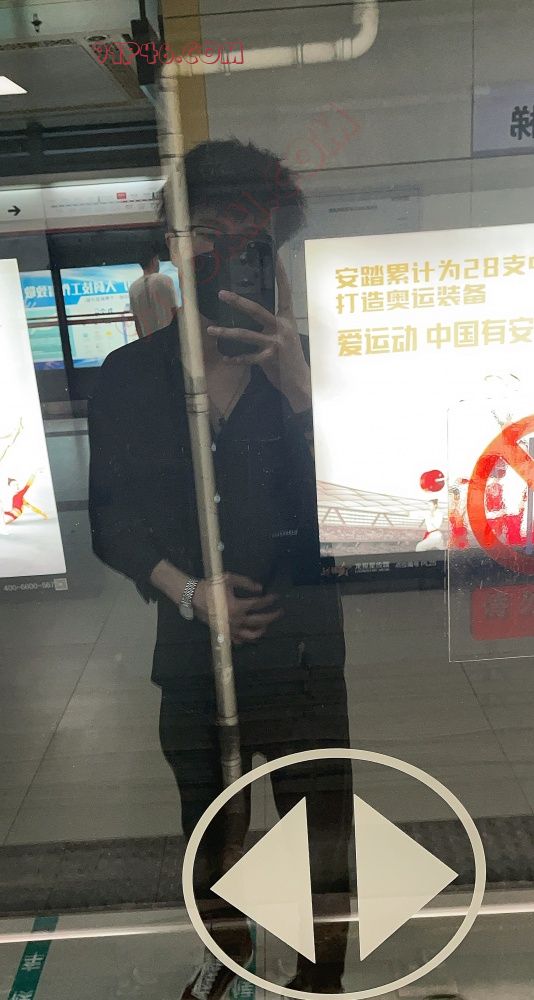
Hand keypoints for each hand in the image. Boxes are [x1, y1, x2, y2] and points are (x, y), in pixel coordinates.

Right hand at [192, 572, 283, 645]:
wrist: (193, 596)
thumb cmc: (211, 586)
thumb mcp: (229, 579)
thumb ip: (246, 583)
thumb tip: (260, 588)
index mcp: (238, 606)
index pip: (259, 604)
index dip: (269, 600)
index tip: (275, 597)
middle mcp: (236, 620)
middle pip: (260, 621)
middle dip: (272, 616)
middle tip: (280, 612)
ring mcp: (230, 628)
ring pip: (250, 635)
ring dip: (261, 631)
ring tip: (266, 626)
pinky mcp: (224, 632)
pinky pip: (237, 640)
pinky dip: (245, 639)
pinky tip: (250, 635)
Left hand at [206, 258, 311, 412]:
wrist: (301, 381)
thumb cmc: (290, 357)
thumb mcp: (285, 336)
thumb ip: (272, 325)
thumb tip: (252, 315)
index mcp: (287, 319)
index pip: (285, 292)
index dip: (281, 275)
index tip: (276, 256)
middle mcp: (282, 328)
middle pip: (256, 310)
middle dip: (237, 302)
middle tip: (221, 294)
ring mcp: (276, 343)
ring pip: (246, 335)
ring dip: (226, 333)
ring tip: (210, 330)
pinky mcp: (270, 359)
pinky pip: (247, 358)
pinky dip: (235, 360)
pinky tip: (225, 360)